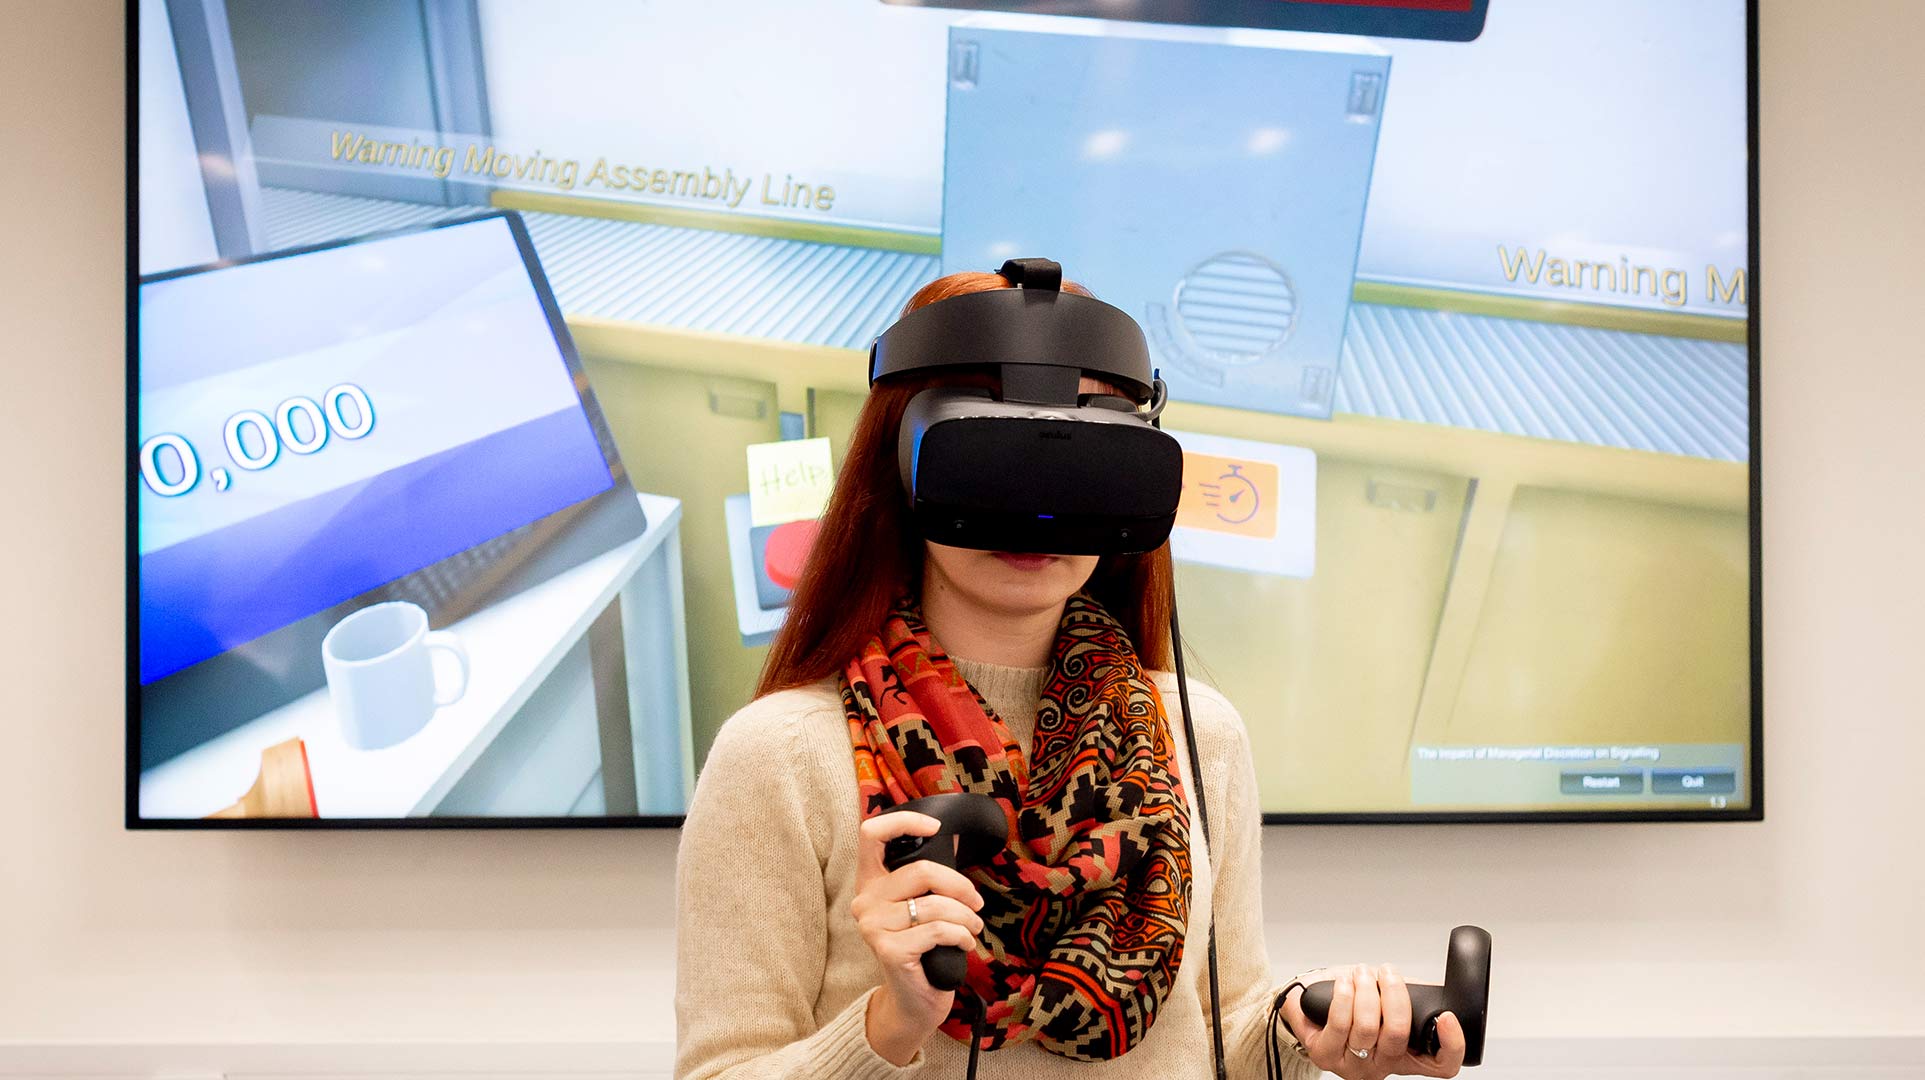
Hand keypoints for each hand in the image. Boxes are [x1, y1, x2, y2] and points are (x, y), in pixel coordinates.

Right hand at [851, 810, 985, 1064]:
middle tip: (976, 903)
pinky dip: (962, 935)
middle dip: (960, 885)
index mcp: (871, 882)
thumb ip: (929, 878)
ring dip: (966, 917)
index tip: (935, 826)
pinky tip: (966, 944)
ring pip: (935, 904)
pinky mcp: (889, 950)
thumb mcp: (921, 907)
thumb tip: (957, 836)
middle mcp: (865, 901)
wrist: (913, 1001)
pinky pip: (939, 930)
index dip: (904, 821)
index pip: (871, 834)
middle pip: (922, 870)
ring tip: (974, 927)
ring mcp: (873, 926)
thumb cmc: (923, 949)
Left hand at [1282, 963, 1465, 1077]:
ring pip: (1368, 1028)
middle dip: (1393, 994)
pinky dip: (1344, 997)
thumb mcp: (1391, 999)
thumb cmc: (1355, 1002)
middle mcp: (1383, 1066)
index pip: (1442, 1065)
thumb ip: (1416, 997)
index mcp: (1408, 1055)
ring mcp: (1354, 1065)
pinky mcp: (1326, 1055)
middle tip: (1387, 973)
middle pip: (1398, 1035)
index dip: (1452, 1045)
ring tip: (1362, 973)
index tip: (1446, 1016)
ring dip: (1366, 990)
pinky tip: (1344, 983)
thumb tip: (1442, 985)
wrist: (1313, 1003)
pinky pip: (1340, 1024)